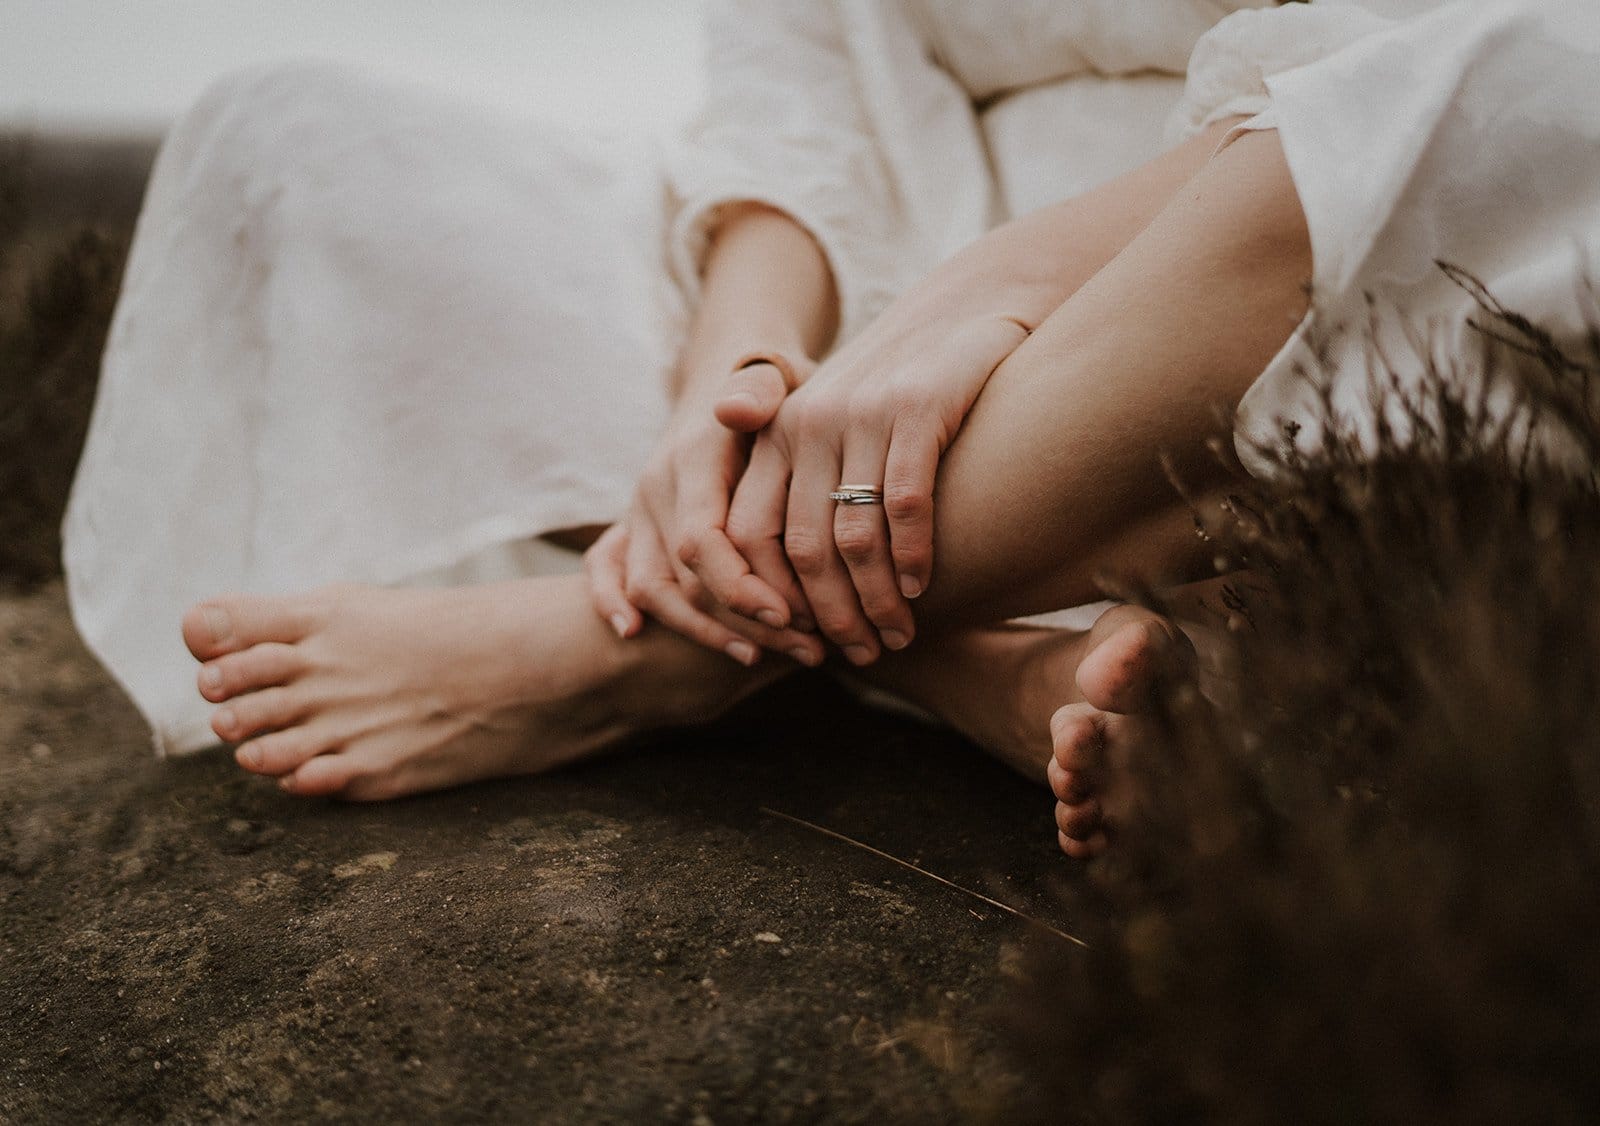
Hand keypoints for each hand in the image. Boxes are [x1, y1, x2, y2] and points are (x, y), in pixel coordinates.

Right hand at [584, 402, 824, 667]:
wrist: (730, 371)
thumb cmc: (772, 384)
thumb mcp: (777, 376)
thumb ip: (760, 391)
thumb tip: (733, 407)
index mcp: (691, 458)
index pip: (702, 541)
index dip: (740, 587)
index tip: (791, 616)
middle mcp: (657, 485)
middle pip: (682, 577)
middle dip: (740, 623)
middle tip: (808, 651)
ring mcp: (640, 507)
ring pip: (652, 587)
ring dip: (702, 631)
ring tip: (760, 658)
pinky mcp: (633, 522)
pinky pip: (607, 568)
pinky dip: (610, 602)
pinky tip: (634, 636)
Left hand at [708, 308, 1030, 663]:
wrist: (967, 308)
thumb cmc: (899, 388)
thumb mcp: (838, 430)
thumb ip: (803, 493)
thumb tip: (770, 582)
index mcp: (777, 434)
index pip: (749, 536)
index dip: (770, 600)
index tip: (803, 643)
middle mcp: (807, 423)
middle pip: (801, 549)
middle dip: (829, 616)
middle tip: (860, 654)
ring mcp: (860, 413)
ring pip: (853, 537)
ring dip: (875, 600)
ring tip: (896, 635)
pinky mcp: (915, 406)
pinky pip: (904, 503)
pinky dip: (911, 556)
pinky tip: (920, 587)